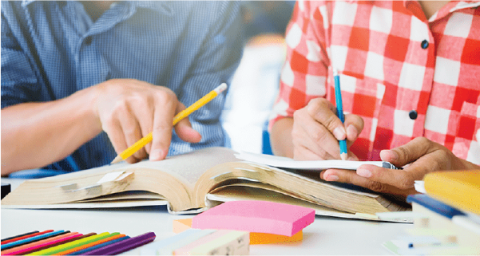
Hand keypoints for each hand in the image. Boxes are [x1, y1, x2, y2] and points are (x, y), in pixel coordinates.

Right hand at [92, 79, 201, 162]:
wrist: (114, 92)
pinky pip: (120, 146)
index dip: (161, 144)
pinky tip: (129, 150)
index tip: (158, 158)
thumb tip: (197, 138)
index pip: (162, 126)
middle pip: (148, 140)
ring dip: (138, 154)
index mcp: (163, 98)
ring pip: (134, 145)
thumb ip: (183, 124)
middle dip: (151, 151)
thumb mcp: (169, 108)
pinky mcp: (110, 117)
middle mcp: (143, 100)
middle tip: (151, 148)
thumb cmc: (150, 104)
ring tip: (140, 147)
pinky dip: (126, 154)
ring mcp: (124, 107)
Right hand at [292, 98, 363, 159]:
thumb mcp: (347, 120)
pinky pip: (312, 162)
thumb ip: (353, 123)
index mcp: (314, 105)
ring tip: (344, 161)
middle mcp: (301, 118)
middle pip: (317, 134)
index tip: (344, 136)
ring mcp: (296, 136)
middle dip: (335, 148)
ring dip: (333, 158)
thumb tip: (350, 134)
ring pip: (316, 150)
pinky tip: (334, 165)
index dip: (332, 124)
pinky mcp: (296, 152)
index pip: (318, 110)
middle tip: (347, 156)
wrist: (318, 135)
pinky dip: (326, 166)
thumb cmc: (336, 125)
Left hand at [320, 137, 479, 195]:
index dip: (379, 174)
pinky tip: (339, 175)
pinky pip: (373, 187)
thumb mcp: (427, 146)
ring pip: (372, 188)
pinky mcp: (392, 191)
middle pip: (378, 185)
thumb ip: (407, 151)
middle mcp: (407, 188)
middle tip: (329, 173)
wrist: (447, 174)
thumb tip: (386, 155)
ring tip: (328, 173)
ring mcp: (399, 193)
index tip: (361, 169)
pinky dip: (355, 182)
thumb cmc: (437, 158)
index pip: (398, 178)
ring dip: (349, 181)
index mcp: (420, 175)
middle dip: (352, 179)